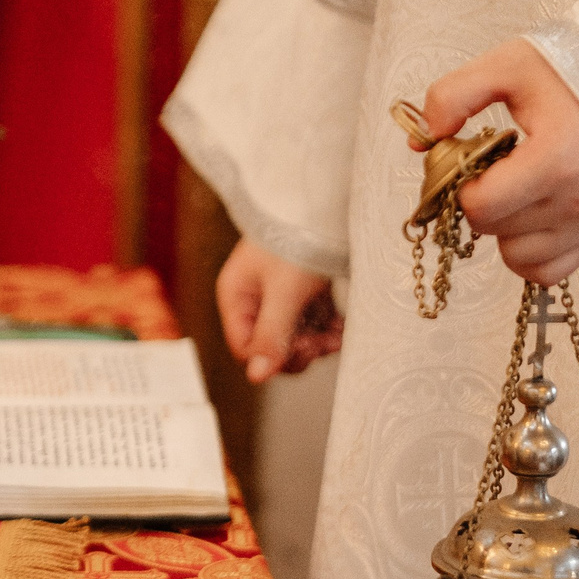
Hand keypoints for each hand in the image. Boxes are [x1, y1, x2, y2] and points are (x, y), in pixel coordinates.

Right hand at [218, 237, 343, 382]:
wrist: (324, 202)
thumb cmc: (296, 238)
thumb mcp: (283, 292)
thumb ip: (270, 335)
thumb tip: (256, 376)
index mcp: (236, 297)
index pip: (244, 346)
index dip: (271, 355)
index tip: (301, 348)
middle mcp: (254, 299)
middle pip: (270, 346)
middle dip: (298, 350)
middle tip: (323, 343)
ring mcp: (280, 296)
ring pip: (294, 337)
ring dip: (317, 342)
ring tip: (336, 335)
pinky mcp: (305, 291)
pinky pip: (312, 323)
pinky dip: (327, 329)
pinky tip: (341, 327)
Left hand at [418, 39, 578, 284]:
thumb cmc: (574, 73)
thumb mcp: (508, 65)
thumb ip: (453, 94)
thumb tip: (423, 139)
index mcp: (558, 159)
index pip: (480, 206)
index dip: (462, 184)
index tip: (473, 158)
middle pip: (492, 230)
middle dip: (482, 200)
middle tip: (496, 167)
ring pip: (515, 256)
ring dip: (504, 226)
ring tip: (519, 186)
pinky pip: (547, 272)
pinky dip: (529, 251)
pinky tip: (530, 214)